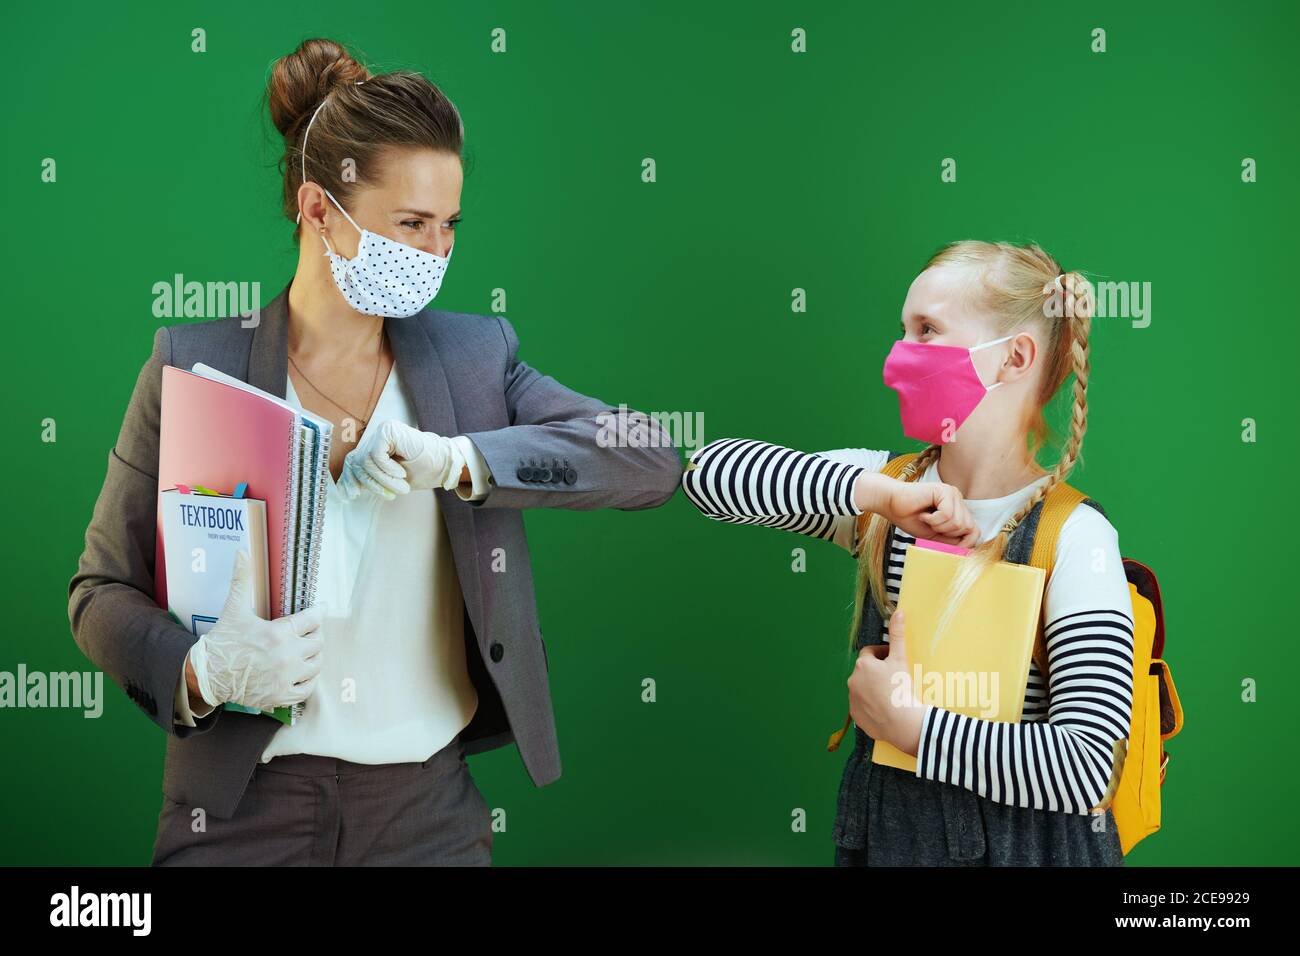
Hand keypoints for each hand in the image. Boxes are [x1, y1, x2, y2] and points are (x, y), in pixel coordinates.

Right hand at [186, 549, 324, 711]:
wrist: (208, 675)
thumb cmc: (223, 640)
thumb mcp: (234, 608)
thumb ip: (242, 580)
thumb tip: (241, 551)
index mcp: (278, 633)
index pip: (313, 619)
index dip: (318, 611)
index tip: (321, 608)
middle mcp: (286, 656)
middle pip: (318, 642)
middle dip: (315, 634)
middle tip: (308, 631)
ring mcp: (285, 678)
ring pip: (317, 664)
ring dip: (314, 656)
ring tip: (305, 649)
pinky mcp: (281, 695)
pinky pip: (308, 688)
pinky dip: (309, 679)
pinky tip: (302, 671)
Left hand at [338, 420, 469, 500]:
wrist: (444, 465)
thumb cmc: (421, 472)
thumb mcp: (390, 480)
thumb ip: (371, 480)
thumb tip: (347, 491)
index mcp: (375, 446)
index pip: (352, 461)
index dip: (350, 479)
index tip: (352, 495)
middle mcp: (377, 436)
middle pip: (358, 462)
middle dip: (372, 483)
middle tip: (390, 495)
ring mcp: (382, 431)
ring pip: (366, 461)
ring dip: (383, 479)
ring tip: (401, 486)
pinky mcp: (388, 431)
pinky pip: (376, 455)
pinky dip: (388, 469)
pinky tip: (401, 472)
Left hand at [847, 609, 923, 754]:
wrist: (903, 722)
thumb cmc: (901, 688)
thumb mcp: (900, 658)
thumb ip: (898, 634)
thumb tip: (899, 612)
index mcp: (862, 664)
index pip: (870, 653)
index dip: (883, 655)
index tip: (894, 662)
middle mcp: (853, 680)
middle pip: (866, 671)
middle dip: (877, 672)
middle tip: (895, 679)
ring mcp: (853, 699)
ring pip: (863, 688)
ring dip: (873, 688)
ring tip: (891, 694)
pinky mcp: (856, 715)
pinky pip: (863, 706)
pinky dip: (871, 705)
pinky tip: (885, 708)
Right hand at [879, 477, 979, 547]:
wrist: (890, 504)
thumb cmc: (909, 518)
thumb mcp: (934, 536)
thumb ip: (951, 541)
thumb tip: (968, 551)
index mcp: (958, 509)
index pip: (975, 531)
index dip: (966, 543)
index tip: (949, 548)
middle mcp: (958, 499)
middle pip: (968, 527)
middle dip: (948, 534)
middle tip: (931, 527)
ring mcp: (952, 494)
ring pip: (958, 522)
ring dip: (938, 526)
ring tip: (926, 519)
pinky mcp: (944, 491)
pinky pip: (947, 515)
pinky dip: (933, 520)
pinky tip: (923, 514)